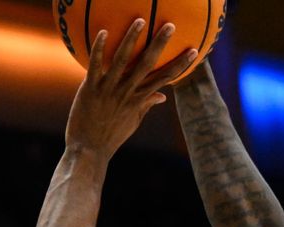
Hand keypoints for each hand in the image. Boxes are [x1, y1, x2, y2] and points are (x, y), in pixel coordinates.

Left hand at [65, 19, 197, 160]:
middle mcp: (128, 92)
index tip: (194, 51)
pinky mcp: (91, 88)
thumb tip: (162, 96)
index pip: (165, 78)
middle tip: (170, 25)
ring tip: (140, 20)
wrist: (89, 149)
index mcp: (140, 99)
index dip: (181, 64)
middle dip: (160, 44)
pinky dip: (99, 48)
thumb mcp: (133, 121)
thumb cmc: (111, 135)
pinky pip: (96, 65)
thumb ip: (146, 105)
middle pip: (148, 64)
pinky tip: (103, 31)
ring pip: (123, 60)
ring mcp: (110, 90)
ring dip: (132, 38)